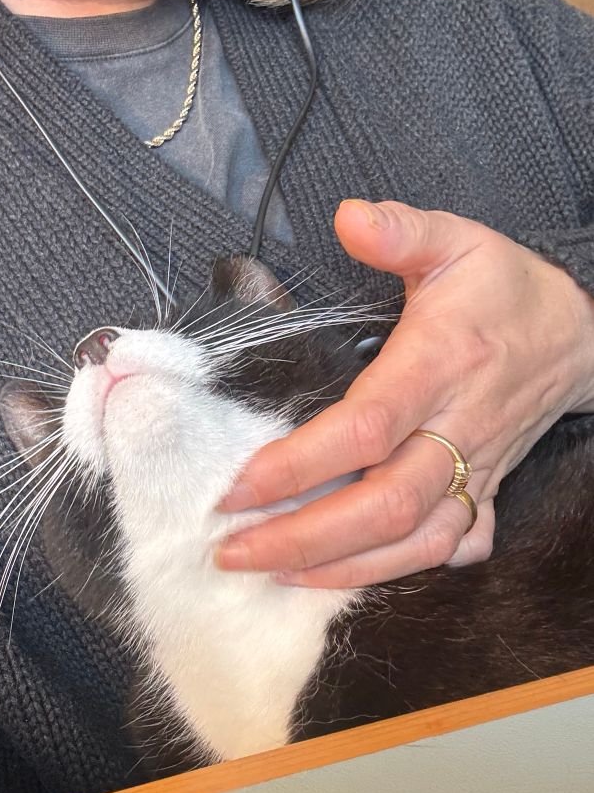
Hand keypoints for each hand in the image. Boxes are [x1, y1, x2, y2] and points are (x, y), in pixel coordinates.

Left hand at [215, 199, 593, 587]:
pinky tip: (348, 576)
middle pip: (384, 505)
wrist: (579, 335)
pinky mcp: (489, 492)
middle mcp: (458, 428)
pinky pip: (452, 549)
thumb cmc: (505, 291)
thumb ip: (403, 230)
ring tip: (272, 573)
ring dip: (343, 569)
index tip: (238, 487)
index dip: (300, 465)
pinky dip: (403, 572)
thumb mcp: (459, 240)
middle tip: (233, 550)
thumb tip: (346, 215)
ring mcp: (478, 468)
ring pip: (416, 542)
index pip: (366, 428)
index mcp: (440, 364)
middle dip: (304, 538)